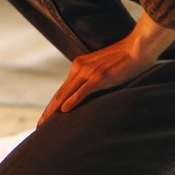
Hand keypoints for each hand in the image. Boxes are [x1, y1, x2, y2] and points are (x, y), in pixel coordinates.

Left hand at [40, 15, 174, 123]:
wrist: (136, 48)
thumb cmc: (123, 60)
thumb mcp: (103, 70)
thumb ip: (93, 80)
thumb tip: (88, 94)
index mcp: (78, 67)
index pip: (62, 90)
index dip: (52, 105)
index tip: (44, 118)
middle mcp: (79, 68)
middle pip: (59, 94)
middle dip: (48, 112)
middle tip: (38, 126)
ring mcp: (88, 73)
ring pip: (66, 94)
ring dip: (54, 110)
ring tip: (45, 124)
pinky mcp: (99, 77)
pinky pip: (82, 91)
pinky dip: (72, 101)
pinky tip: (64, 111)